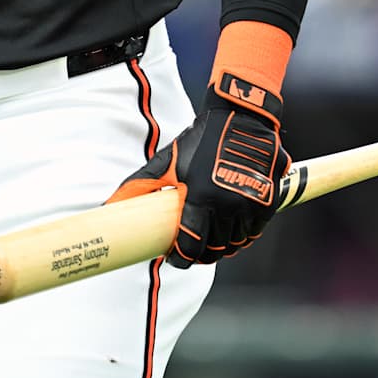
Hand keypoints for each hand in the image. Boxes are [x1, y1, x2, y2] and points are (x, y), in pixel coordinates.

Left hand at [105, 73, 288, 266]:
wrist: (242, 117)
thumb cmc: (201, 139)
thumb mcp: (168, 159)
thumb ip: (141, 184)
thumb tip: (110, 205)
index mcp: (200, 196)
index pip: (191, 244)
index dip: (182, 259)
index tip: (175, 260)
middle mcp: (228, 204)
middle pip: (214, 249)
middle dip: (201, 256)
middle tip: (192, 252)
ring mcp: (250, 204)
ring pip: (235, 243)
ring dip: (223, 248)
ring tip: (211, 242)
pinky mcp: (268, 202)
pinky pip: (253, 232)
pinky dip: (242, 237)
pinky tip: (231, 232)